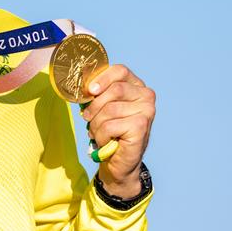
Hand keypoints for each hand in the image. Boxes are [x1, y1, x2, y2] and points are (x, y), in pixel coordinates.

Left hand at [81, 64, 155, 197]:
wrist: (118, 160)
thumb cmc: (109, 129)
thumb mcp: (101, 105)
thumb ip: (97, 92)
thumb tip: (84, 84)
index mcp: (136, 85)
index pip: (120, 70)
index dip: (102, 78)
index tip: (89, 90)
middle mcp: (146, 96)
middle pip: (114, 90)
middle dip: (95, 106)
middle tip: (88, 118)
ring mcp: (147, 111)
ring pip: (109, 109)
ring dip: (96, 124)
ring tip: (98, 132)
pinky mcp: (141, 126)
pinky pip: (110, 125)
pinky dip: (101, 135)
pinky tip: (106, 140)